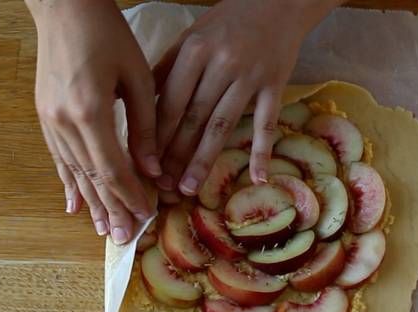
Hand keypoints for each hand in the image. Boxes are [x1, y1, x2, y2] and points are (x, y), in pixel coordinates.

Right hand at [27, 0, 157, 244]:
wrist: (64, 7)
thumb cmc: (108, 35)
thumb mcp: (138, 78)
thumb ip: (145, 127)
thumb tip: (152, 169)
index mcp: (90, 111)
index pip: (114, 168)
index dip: (130, 195)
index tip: (146, 215)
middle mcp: (65, 122)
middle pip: (92, 177)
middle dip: (110, 209)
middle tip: (123, 238)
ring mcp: (50, 120)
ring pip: (74, 172)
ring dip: (90, 203)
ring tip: (102, 229)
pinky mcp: (46, 116)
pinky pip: (59, 158)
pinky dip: (69, 183)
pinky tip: (73, 204)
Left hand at [153, 0, 341, 194]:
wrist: (277, 3)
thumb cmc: (228, 22)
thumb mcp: (192, 36)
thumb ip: (168, 68)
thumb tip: (139, 104)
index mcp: (194, 51)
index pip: (170, 102)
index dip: (156, 136)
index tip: (146, 163)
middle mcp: (221, 64)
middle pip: (193, 118)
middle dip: (176, 155)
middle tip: (164, 186)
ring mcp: (250, 77)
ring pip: (223, 125)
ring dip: (204, 160)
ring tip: (190, 187)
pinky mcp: (275, 85)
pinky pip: (267, 123)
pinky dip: (262, 151)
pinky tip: (257, 177)